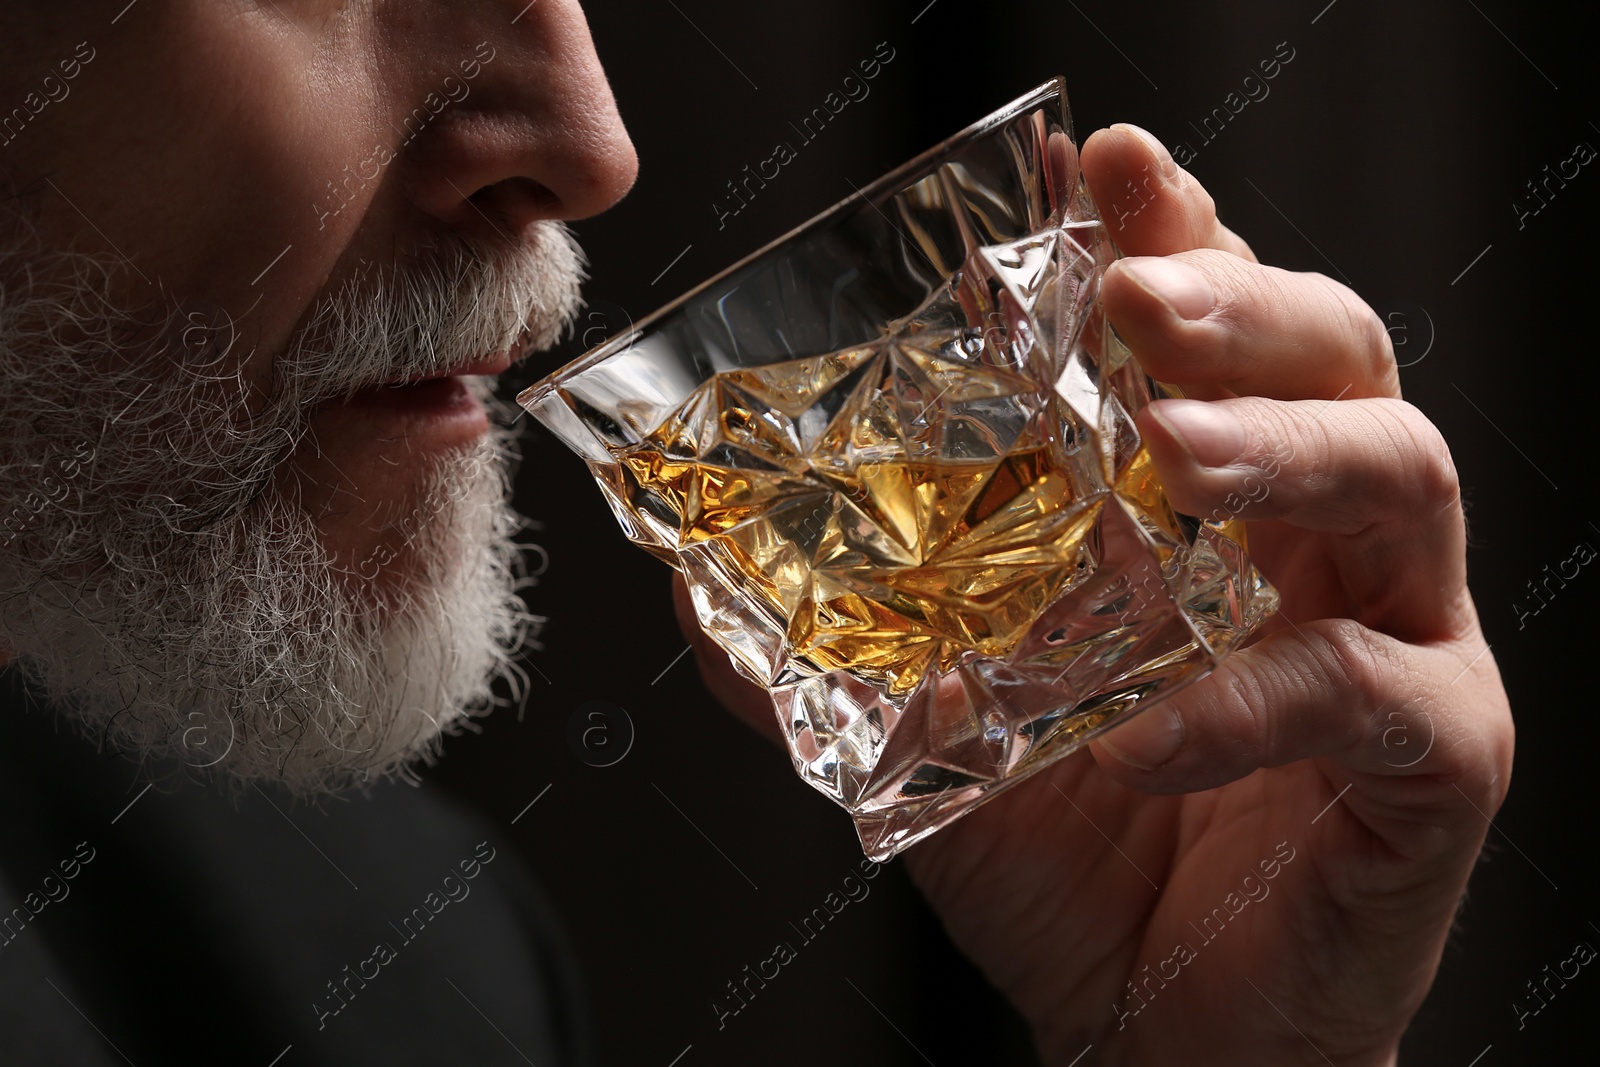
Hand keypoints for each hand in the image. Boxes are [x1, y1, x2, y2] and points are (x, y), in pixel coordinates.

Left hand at [675, 123, 1512, 1065]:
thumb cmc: (1074, 855)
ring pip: (1403, 476)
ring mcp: (1396, 633)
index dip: (1174, 234)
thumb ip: (842, 651)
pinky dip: (1261, 697)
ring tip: (1175, 452)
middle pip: (1336, 357)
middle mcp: (1316, 537)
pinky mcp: (1440, 756)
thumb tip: (696, 592)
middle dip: (1242, 303)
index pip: (1213, 327)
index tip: (1105, 170)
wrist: (1160, 1027)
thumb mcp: (938, 732)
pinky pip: (1380, 694)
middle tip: (1141, 297)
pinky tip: (1148, 730)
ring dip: (1283, 448)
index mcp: (1210, 499)